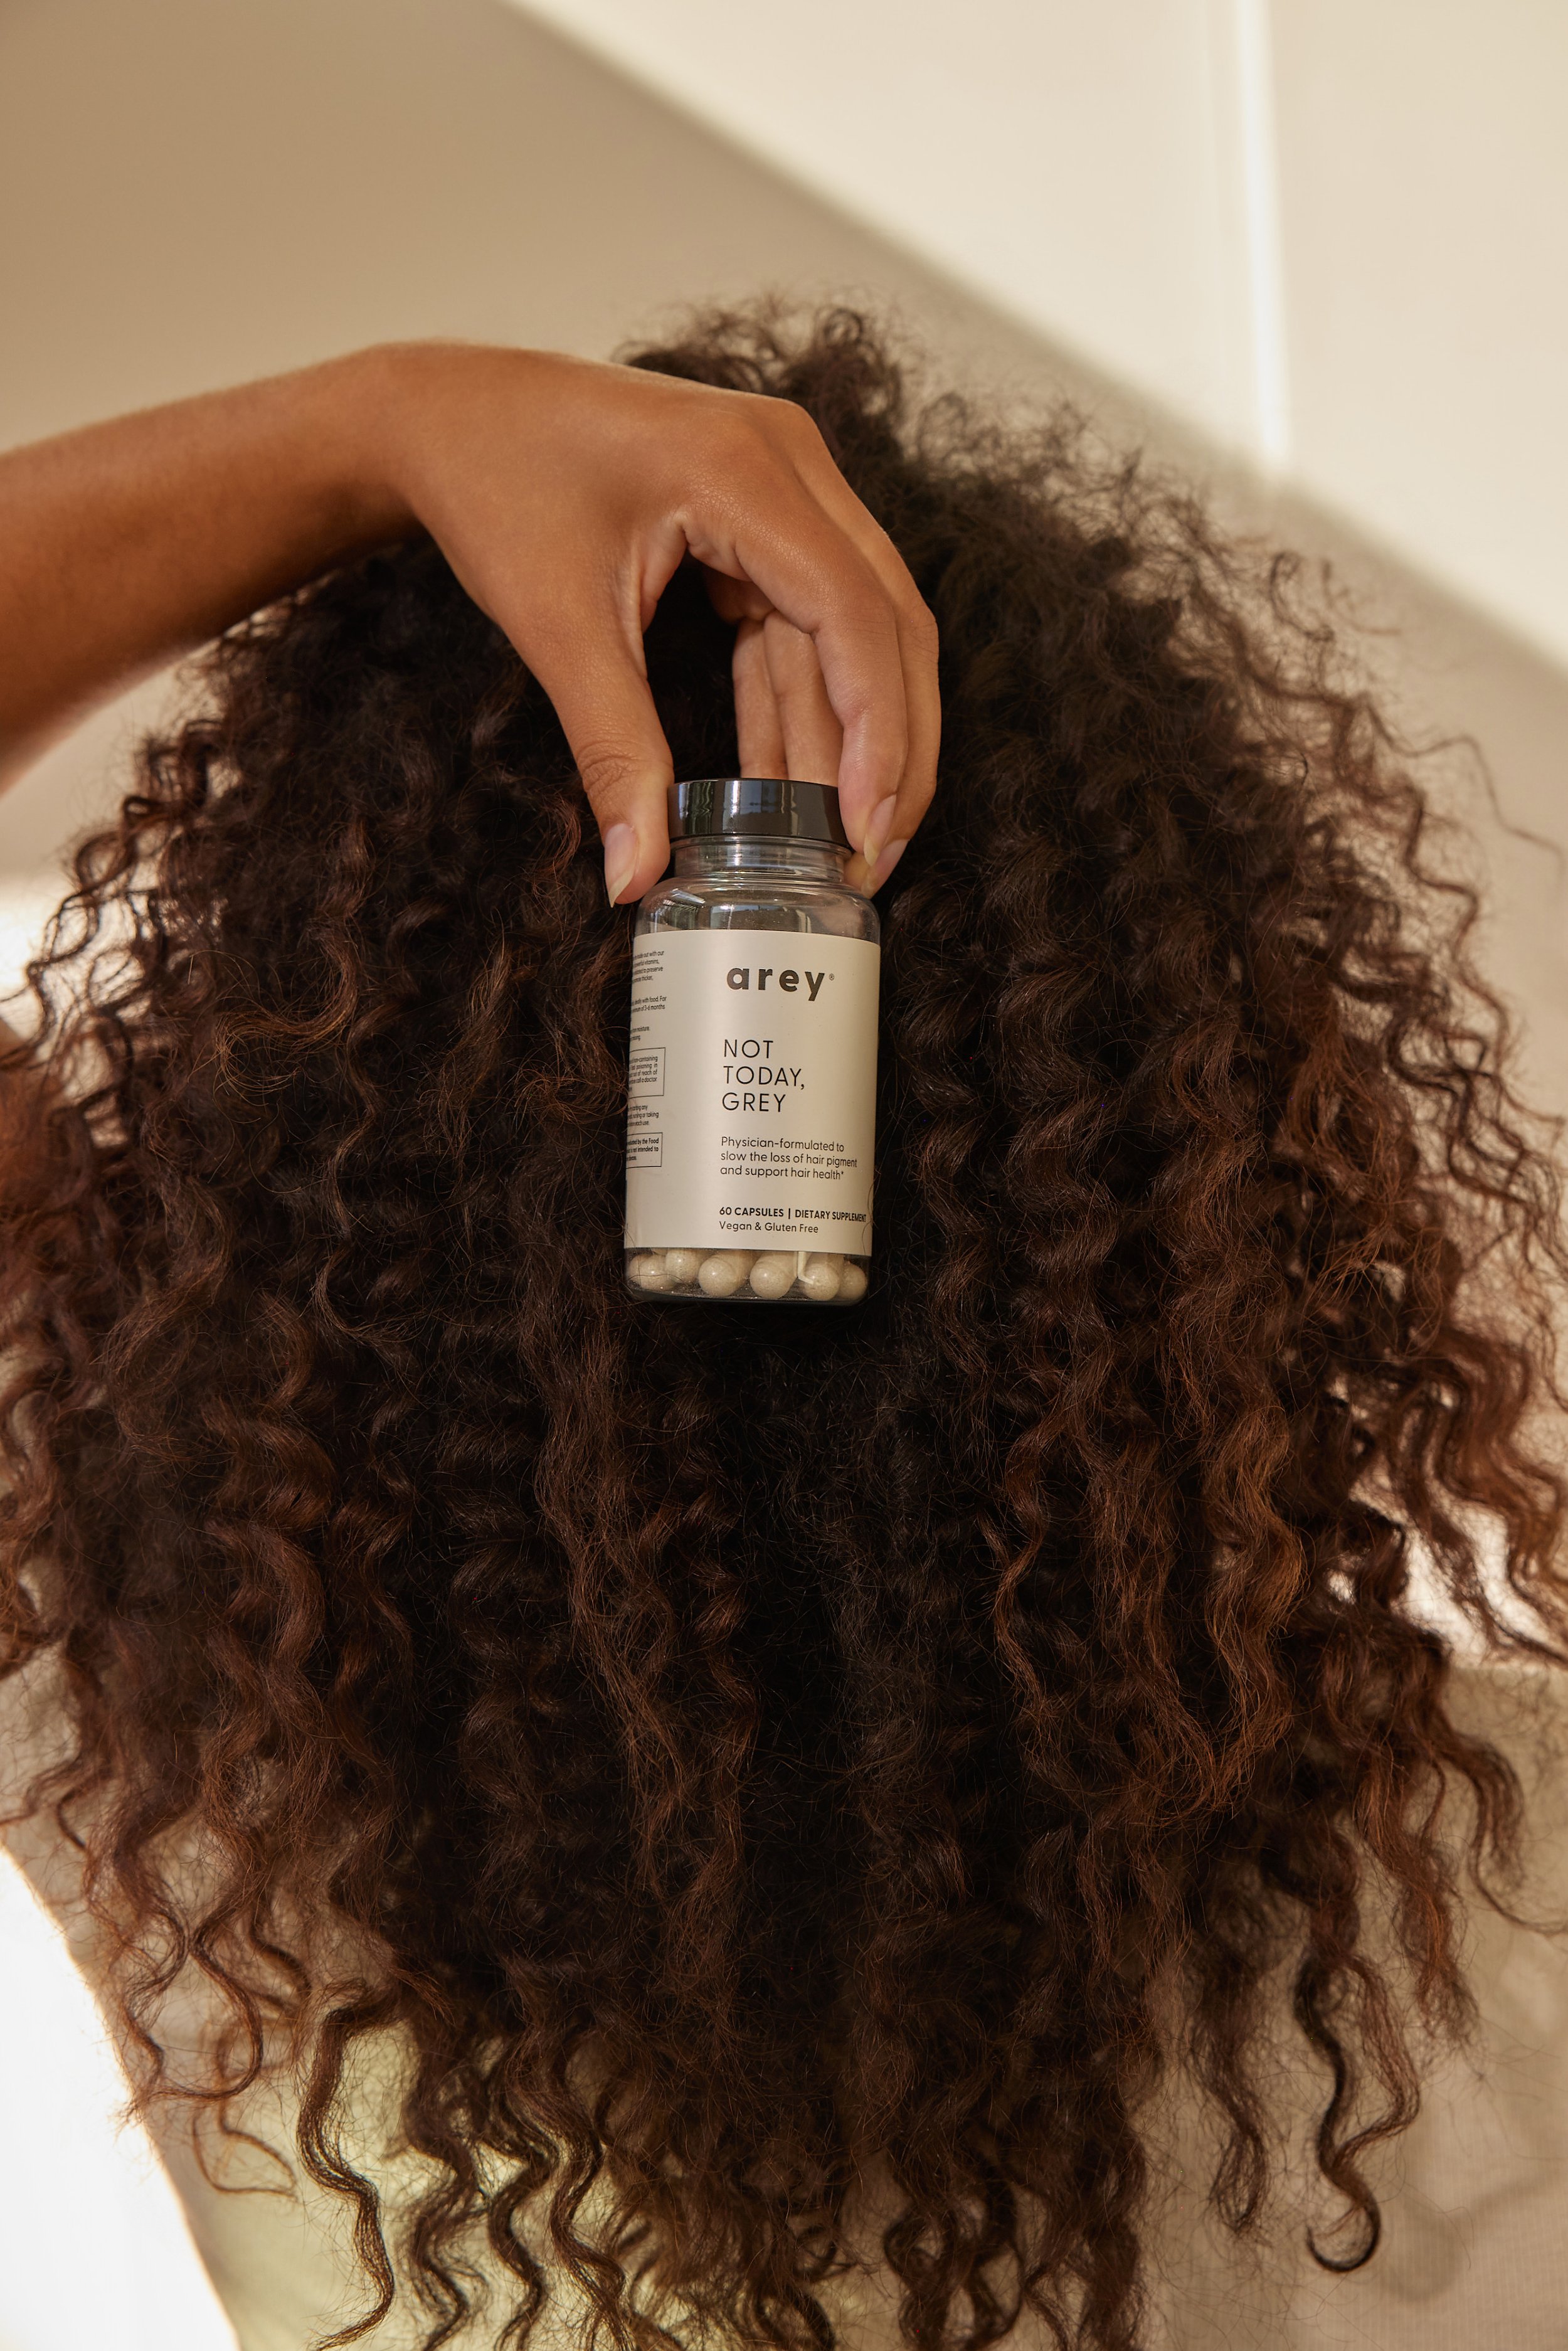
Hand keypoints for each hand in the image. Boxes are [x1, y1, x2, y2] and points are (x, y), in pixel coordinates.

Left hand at [375, 346, 938, 899]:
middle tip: (870, 859)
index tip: (867, 831)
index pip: (856, 612)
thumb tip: (635, 876)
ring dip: (848, 740)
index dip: (877, 730)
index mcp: (746, 467)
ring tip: (834, 846)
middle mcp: (790, 462)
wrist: (444, 411)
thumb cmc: (492, 481)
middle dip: (890, 748)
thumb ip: (612, 749)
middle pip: (887, 622)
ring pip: (856, 632)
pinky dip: (800, 708)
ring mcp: (785, 485)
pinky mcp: (763, 518)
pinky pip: (805, 626)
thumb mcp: (555, 624)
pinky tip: (789, 791)